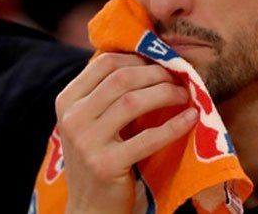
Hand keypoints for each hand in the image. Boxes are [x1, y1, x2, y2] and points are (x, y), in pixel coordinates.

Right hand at [55, 53, 197, 213]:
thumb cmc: (100, 157)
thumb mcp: (93, 121)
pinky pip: (148, 138)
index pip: (105, 63)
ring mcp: (86, 142)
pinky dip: (174, 125)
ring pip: (133, 101)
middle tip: (179, 78)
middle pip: (121, 79)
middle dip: (156, 74)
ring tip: (184, 95)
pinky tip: (191, 118)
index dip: (138, 58)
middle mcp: (71, 118)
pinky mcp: (106, 165)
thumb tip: (148, 58)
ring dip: (166, 93)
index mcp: (66, 101)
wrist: (91, 209)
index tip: (162, 62)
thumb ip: (108, 93)